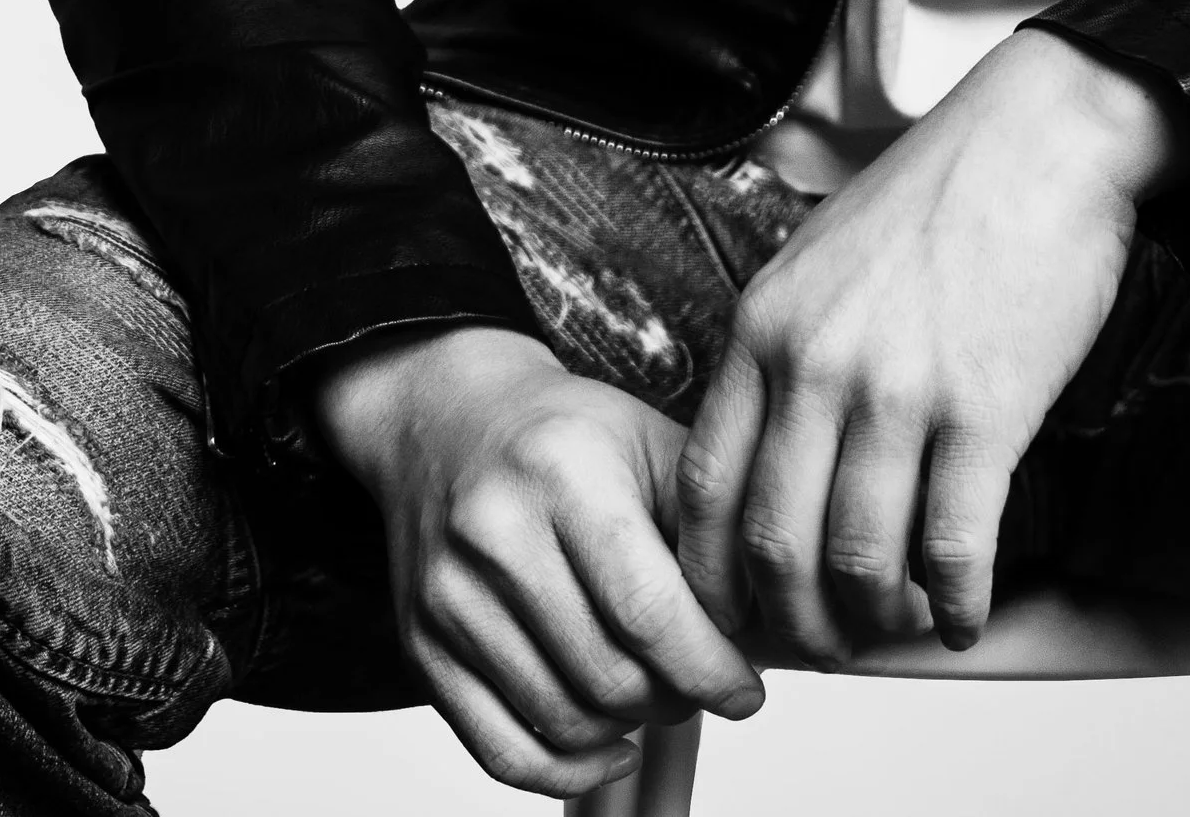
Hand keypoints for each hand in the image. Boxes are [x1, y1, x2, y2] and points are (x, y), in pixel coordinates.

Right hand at [307, 323, 764, 795]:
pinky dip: (564, 772)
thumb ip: (708, 522)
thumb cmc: (562, 432)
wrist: (445, 417)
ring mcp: (450, 597)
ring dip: (627, 729)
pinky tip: (609, 750)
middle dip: (675, 698)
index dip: (709, 667)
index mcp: (563, 471)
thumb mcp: (648, 440)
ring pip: (561, 719)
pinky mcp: (421, 646)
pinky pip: (499, 749)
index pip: (647, 608)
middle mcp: (496, 534)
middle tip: (705, 685)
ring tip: (659, 697)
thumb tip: (767, 619)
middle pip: (607, 673)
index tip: (747, 691)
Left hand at [675, 29, 1189, 664]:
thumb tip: (770, 463)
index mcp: (765, 326)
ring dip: (874, 621)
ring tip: (895, 627)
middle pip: (773, 544)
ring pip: (858, 561)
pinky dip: (954, 604)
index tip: (737, 613)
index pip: (705, 488)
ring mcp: (898, 389)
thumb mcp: (818, 259)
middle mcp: (817, 364)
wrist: (1042, 136)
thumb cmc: (939, 195)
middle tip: (823, 644)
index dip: (712, 576)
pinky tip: (962, 615)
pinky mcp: (983, 409)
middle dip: (794, 620)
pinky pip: (953, 548)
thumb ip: (783, 353)